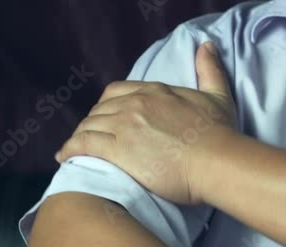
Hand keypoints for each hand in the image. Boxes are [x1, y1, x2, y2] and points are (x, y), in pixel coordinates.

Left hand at [55, 42, 236, 204]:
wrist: (215, 160)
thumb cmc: (219, 133)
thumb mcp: (218, 96)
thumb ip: (209, 70)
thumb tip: (206, 46)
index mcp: (154, 91)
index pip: (118, 92)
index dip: (108, 106)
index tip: (107, 118)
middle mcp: (134, 104)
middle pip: (100, 110)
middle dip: (93, 122)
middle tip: (92, 138)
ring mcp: (124, 126)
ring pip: (89, 126)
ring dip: (80, 136)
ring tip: (76, 149)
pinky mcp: (117, 149)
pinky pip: (84, 144)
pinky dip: (71, 148)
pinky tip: (65, 156)